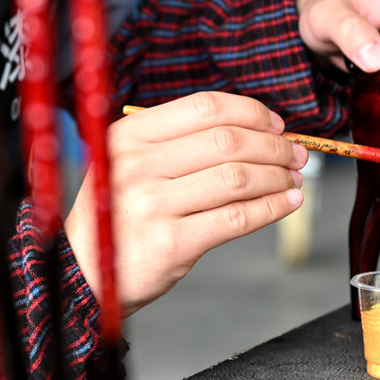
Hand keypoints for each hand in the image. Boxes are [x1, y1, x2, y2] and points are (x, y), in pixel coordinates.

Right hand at [65, 91, 306, 316]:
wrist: (85, 272)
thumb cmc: (117, 215)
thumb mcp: (130, 165)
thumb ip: (178, 144)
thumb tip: (253, 130)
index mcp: (130, 136)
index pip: (204, 107)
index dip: (250, 111)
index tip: (275, 123)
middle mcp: (138, 165)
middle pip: (227, 141)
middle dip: (273, 145)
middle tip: (294, 154)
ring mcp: (153, 204)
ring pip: (237, 178)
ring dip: (276, 176)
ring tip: (293, 179)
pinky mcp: (172, 242)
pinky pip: (236, 218)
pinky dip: (271, 208)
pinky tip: (286, 203)